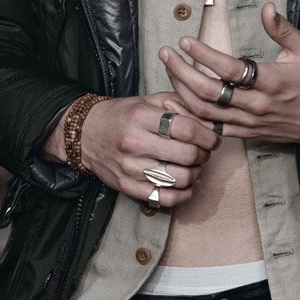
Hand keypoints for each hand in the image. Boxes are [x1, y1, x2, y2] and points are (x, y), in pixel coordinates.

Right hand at [44, 92, 220, 206]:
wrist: (86, 133)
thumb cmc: (123, 115)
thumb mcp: (148, 100)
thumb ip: (179, 103)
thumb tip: (210, 116)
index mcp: (141, 116)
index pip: (186, 129)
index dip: (207, 135)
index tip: (213, 138)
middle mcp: (134, 142)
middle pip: (187, 154)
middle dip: (204, 154)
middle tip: (205, 151)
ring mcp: (130, 167)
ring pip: (179, 178)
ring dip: (196, 173)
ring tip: (195, 166)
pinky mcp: (127, 187)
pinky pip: (165, 198)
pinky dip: (183, 194)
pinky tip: (187, 185)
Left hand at [158, 3, 299, 145]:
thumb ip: (282, 28)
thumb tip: (267, 7)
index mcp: (272, 81)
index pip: (230, 69)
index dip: (204, 54)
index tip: (185, 40)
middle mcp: (257, 104)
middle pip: (210, 92)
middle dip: (182, 71)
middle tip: (166, 53)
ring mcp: (249, 122)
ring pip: (205, 112)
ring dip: (181, 91)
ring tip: (168, 70)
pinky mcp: (246, 133)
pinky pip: (211, 129)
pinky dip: (190, 116)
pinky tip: (175, 100)